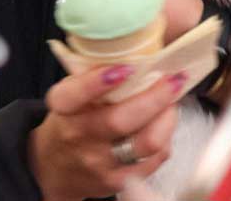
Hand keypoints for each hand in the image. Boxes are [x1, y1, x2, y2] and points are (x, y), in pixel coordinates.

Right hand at [27, 63, 187, 200]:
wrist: (55, 168)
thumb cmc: (72, 121)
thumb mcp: (71, 95)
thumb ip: (93, 73)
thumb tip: (136, 50)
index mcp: (64, 108)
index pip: (75, 94)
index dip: (98, 81)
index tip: (126, 68)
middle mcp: (79, 136)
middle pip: (121, 120)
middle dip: (155, 97)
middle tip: (174, 79)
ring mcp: (99, 162)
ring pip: (145, 142)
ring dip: (168, 118)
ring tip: (173, 101)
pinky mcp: (118, 180)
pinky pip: (155, 159)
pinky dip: (166, 138)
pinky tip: (164, 124)